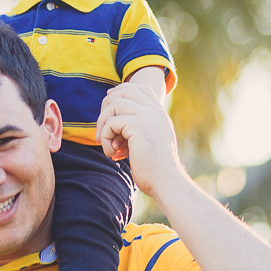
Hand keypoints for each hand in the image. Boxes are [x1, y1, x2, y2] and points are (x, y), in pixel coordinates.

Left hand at [96, 82, 183, 197]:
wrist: (167, 182)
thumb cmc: (155, 170)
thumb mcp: (149, 143)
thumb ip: (138, 130)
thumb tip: (114, 124)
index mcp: (160, 114)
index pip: (140, 89)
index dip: (120, 93)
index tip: (109, 109)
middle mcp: (155, 111)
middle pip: (124, 91)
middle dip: (106, 107)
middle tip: (103, 131)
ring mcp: (148, 116)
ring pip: (114, 104)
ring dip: (103, 125)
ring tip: (107, 145)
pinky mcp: (138, 125)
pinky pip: (111, 122)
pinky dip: (106, 138)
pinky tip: (112, 154)